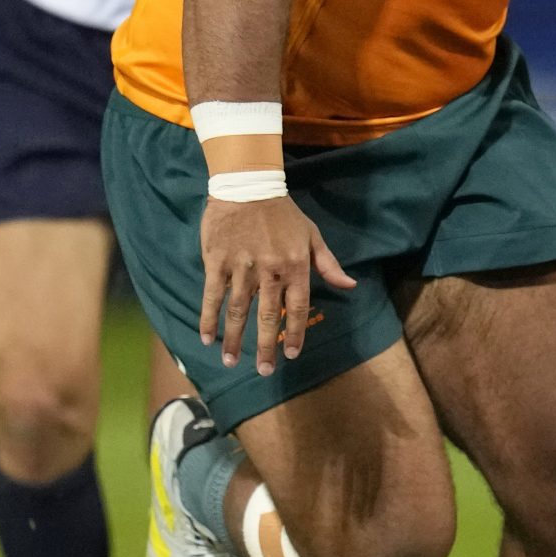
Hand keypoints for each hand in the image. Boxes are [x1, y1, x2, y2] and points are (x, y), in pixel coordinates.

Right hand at [198, 194, 355, 374]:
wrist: (248, 186)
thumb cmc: (283, 213)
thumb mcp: (312, 236)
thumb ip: (328, 264)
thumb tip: (350, 286)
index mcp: (295, 266)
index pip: (297, 307)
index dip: (295, 333)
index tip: (291, 355)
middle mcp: (269, 270)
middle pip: (268, 316)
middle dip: (266, 346)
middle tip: (263, 371)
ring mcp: (241, 267)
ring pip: (237, 310)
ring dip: (233, 338)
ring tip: (230, 361)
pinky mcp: (217, 262)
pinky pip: (212, 295)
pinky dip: (208, 318)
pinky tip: (206, 338)